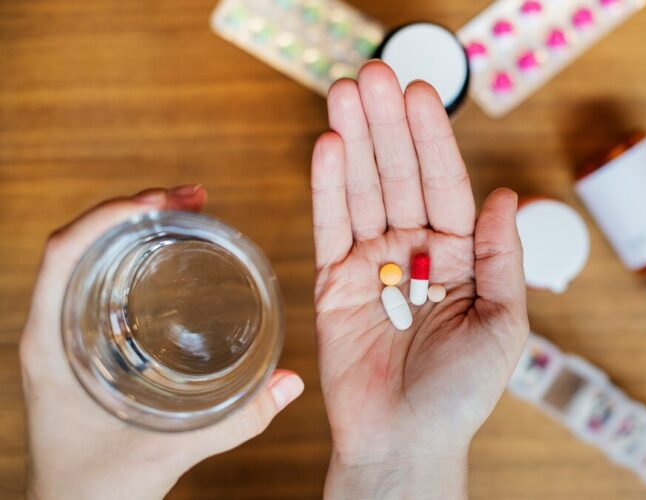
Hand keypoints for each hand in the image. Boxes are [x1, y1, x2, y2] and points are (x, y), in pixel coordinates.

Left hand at [20, 186, 304, 499]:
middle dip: (137, 209)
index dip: (110, 214)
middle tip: (195, 198)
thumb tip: (291, 384)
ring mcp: (66, 335)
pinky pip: (104, 282)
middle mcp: (53, 329)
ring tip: (190, 213)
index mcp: (51, 343)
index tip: (164, 201)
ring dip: (139, 229)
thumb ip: (234, 421)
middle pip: (85, 243)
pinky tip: (175, 258)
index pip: (65, 252)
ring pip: (94, 258)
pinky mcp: (86, 346)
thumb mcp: (167, 452)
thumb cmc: (96, 489)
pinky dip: (139, 258)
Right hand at [312, 62, 528, 498]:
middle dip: (386, 126)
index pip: (445, 186)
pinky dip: (328, 188)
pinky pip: (331, 228)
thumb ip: (503, 258)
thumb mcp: (503, 323)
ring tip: (344, 93)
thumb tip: (507, 197)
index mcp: (460, 257)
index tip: (419, 94)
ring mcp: (373, 265)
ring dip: (354, 141)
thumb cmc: (461, 393)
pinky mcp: (335, 284)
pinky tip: (328, 147)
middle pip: (400, 178)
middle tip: (372, 74)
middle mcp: (416, 253)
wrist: (406, 441)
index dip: (432, 140)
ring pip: (363, 192)